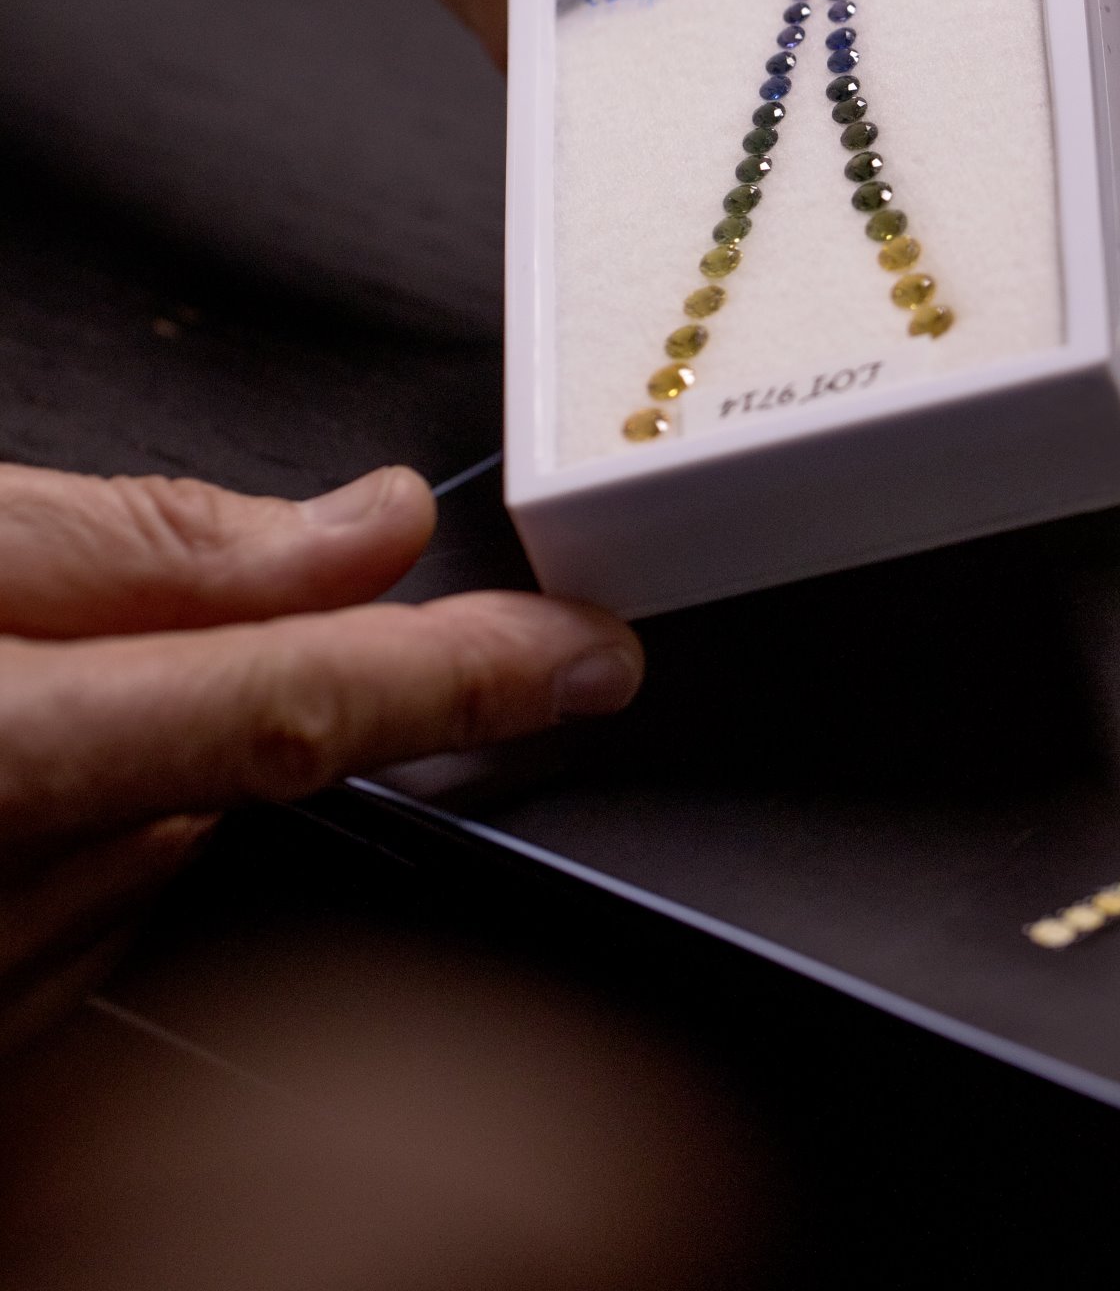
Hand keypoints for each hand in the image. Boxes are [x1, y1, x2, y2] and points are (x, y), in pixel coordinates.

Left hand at [0, 0, 1119, 267]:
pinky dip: (719, 247)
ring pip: (846, 170)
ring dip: (887, 258)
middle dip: (1032, 219)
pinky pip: (685, 174)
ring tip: (923, 350)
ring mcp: (743, 13)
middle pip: (989, 112)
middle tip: (1053, 311)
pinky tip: (750, 317)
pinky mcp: (613, 62)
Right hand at [0, 462, 639, 1048]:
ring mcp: (14, 1002)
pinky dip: (96, 854)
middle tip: (94, 635)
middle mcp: (16, 915)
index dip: (463, 679)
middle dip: (231, 687)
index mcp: (6, 765)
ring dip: (156, 773)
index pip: (301, 715)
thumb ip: (150, 544)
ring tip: (22, 705)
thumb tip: (371, 530)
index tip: (591, 656)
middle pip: (244, 776)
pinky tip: (12, 800)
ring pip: (183, 851)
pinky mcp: (6, 1059)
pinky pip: (107, 927)